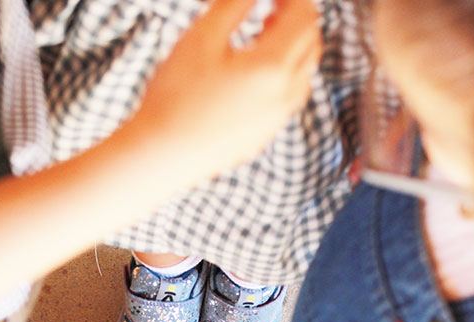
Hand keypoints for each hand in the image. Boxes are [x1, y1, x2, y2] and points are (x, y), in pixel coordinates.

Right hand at [129, 0, 322, 182]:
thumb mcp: (203, 37)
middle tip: (271, 4)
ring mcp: (278, 120)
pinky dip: (283, 73)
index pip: (305, 17)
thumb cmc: (176, 95)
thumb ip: (236, 4)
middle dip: (297, 17)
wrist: (162, 155)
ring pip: (304, 72)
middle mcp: (286, 96)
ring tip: (262, 33)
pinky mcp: (264, 135)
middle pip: (311, 43)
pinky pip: (289, 97)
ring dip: (292, 46)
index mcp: (274, 68)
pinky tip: (252, 70)